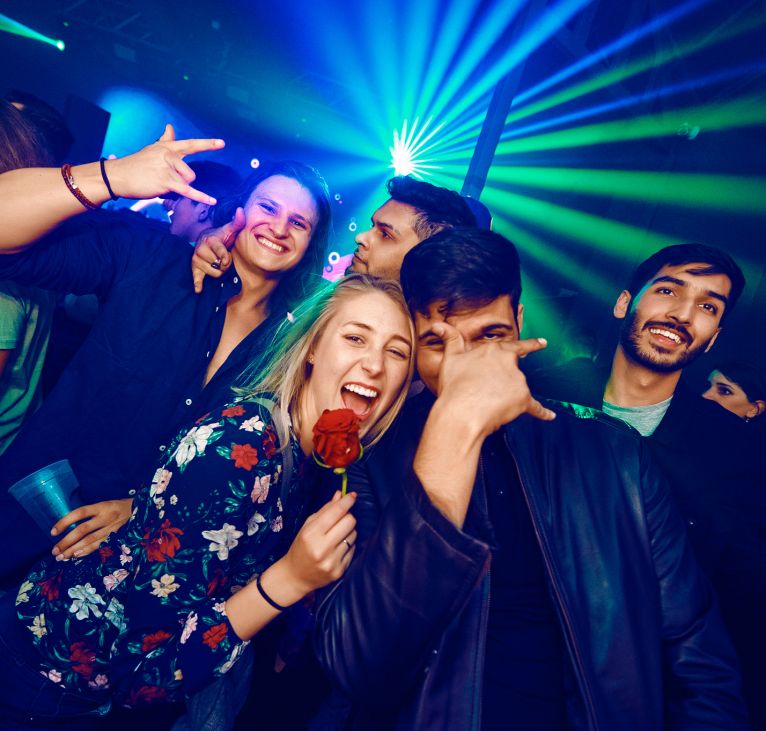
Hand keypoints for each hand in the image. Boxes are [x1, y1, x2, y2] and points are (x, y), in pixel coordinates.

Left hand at [51, 498, 133, 559]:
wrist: (142, 510)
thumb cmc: (119, 507)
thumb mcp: (105, 504)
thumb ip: (91, 513)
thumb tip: (69, 525)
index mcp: (102, 506)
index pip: (79, 513)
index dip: (65, 522)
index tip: (52, 532)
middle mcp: (106, 517)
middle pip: (82, 530)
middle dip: (66, 542)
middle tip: (54, 551)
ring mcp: (112, 528)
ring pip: (89, 541)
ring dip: (73, 550)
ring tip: (61, 557)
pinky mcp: (116, 537)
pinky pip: (99, 546)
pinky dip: (86, 552)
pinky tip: (76, 556)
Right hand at [105, 124, 223, 202]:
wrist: (118, 175)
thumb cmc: (136, 164)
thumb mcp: (152, 149)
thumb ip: (166, 140)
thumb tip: (170, 126)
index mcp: (168, 148)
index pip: (191, 144)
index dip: (207, 144)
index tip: (222, 143)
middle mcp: (169, 155)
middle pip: (190, 173)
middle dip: (181, 182)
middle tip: (163, 181)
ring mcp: (167, 168)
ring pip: (186, 182)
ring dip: (176, 188)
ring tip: (161, 184)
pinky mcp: (165, 181)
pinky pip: (187, 191)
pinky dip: (201, 197)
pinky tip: (212, 201)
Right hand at [191, 207, 244, 292]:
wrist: (206, 239)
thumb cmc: (221, 236)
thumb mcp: (230, 229)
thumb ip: (237, 222)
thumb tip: (240, 210)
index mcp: (211, 241)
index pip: (221, 255)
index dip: (227, 259)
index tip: (227, 259)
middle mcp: (201, 250)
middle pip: (220, 267)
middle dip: (224, 265)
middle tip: (223, 258)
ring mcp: (196, 259)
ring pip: (214, 274)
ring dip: (218, 271)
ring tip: (217, 263)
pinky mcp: (194, 267)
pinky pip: (196, 278)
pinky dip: (198, 284)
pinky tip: (199, 290)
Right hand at [279, 491, 356, 594]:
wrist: (296, 576)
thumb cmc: (301, 547)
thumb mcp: (308, 526)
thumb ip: (325, 510)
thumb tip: (340, 494)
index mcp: (311, 534)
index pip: (336, 512)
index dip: (346, 501)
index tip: (352, 495)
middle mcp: (322, 548)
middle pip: (350, 521)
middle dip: (347, 517)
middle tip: (340, 520)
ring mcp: (332, 561)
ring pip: (354, 535)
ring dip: (348, 532)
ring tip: (336, 537)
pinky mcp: (340, 571)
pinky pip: (353, 549)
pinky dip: (348, 546)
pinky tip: (337, 549)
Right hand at [435, 322, 555, 436]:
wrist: (462, 412)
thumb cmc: (455, 387)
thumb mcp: (450, 358)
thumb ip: (450, 339)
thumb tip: (438, 325)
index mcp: (494, 350)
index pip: (516, 345)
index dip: (531, 344)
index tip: (543, 343)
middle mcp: (509, 363)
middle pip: (513, 372)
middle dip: (504, 381)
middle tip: (487, 391)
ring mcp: (518, 381)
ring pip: (518, 389)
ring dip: (508, 396)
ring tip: (486, 404)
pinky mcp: (523, 400)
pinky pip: (536, 408)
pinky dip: (542, 412)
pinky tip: (549, 416)